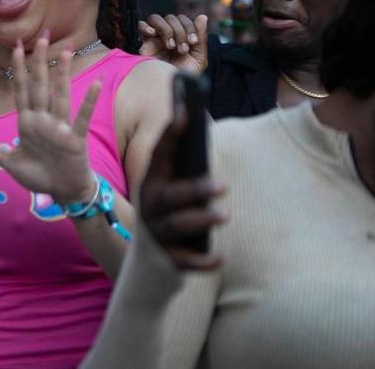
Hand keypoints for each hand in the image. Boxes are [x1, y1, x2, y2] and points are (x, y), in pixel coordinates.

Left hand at [0, 35, 97, 204]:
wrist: (62, 192)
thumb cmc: (38, 176)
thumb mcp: (9, 162)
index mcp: (27, 123)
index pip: (22, 90)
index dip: (19, 70)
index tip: (16, 48)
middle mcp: (44, 120)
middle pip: (40, 86)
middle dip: (39, 62)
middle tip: (41, 37)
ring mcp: (60, 128)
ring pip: (60, 96)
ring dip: (62, 75)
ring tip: (65, 52)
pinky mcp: (75, 140)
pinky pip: (81, 117)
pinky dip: (88, 102)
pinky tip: (95, 84)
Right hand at [139, 14, 208, 74]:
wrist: (171, 92)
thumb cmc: (184, 77)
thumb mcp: (198, 58)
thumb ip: (201, 37)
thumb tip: (203, 16)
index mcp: (181, 37)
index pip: (183, 20)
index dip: (189, 27)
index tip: (193, 43)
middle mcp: (167, 36)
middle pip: (171, 18)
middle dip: (180, 31)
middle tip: (182, 50)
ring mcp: (154, 39)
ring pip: (157, 18)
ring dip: (167, 30)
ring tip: (170, 46)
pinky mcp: (143, 45)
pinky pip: (141, 26)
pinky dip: (146, 26)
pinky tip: (153, 34)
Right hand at [139, 86, 225, 270]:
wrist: (152, 256)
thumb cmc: (174, 208)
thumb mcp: (174, 183)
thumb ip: (187, 158)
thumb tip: (203, 120)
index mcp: (152, 181)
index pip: (159, 154)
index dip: (170, 134)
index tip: (185, 114)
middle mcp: (150, 205)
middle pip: (169, 196)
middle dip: (194, 189)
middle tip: (223, 185)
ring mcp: (156, 232)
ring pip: (177, 225)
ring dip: (201, 220)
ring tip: (225, 216)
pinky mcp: (167, 258)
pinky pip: (184, 260)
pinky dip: (201, 261)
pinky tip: (219, 259)